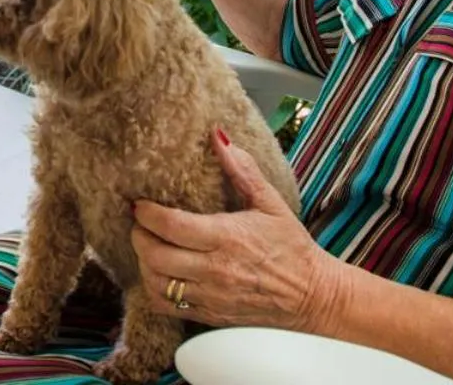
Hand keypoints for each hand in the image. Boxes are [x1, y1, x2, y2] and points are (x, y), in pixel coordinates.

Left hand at [130, 130, 347, 333]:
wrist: (313, 296)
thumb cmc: (292, 247)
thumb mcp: (270, 203)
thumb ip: (242, 170)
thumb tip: (219, 137)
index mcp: (227, 237)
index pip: (171, 226)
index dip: (147, 213)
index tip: (140, 204)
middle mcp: (216, 270)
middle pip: (155, 256)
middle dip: (139, 236)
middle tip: (140, 224)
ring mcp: (211, 297)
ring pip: (156, 283)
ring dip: (144, 263)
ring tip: (148, 246)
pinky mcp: (211, 316)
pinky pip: (166, 307)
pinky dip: (154, 290)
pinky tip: (159, 275)